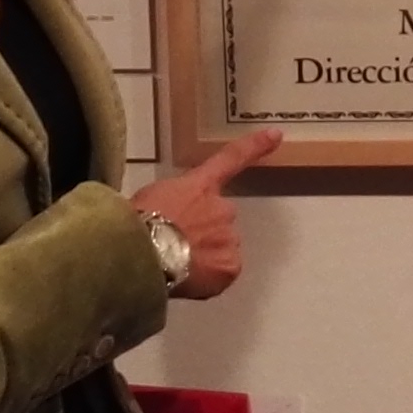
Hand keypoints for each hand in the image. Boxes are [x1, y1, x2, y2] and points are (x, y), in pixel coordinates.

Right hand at [128, 129, 279, 298]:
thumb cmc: (135, 224)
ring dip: (204, 255)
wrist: (140, 253)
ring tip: (174, 263)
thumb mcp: (149, 199)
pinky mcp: (230, 266)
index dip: (256, 146)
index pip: (232, 159)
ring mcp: (229, 237)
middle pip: (220, 219)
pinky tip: (186, 278)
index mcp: (200, 186)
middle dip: (203, 231)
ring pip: (221, 247)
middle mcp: (222, 208)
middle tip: (174, 244)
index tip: (277, 134)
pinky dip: (209, 277)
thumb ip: (173, 203)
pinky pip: (222, 272)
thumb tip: (171, 220)